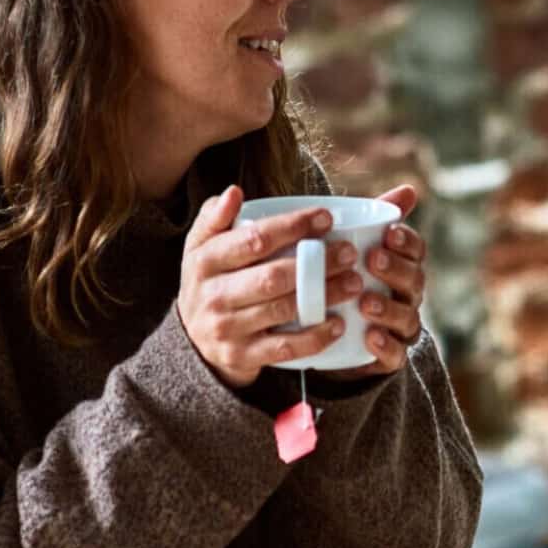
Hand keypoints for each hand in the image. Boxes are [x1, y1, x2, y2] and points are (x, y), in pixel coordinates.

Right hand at [178, 186, 346, 388]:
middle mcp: (212, 295)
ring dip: (324, 296)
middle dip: (317, 263)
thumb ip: (217, 216)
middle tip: (350, 253)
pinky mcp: (242, 356)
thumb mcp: (204, 245)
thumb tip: (234, 192)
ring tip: (354, 283)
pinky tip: (338, 323)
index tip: (327, 218)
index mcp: (205, 260)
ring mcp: (227, 328)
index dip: (293, 227)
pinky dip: (314, 337)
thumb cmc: (211, 279)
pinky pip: (284, 347)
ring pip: (283, 310)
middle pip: (273, 276)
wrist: (193, 338)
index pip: (255, 240)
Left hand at [320, 183, 426, 379]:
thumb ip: (377, 219)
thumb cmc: (352, 280)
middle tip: (374, 259)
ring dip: (388, 309)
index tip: (389, 232)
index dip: (406, 242)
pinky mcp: (388, 356)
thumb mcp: (356, 249)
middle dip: (396, 269)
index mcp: (403, 266)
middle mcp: (407, 296)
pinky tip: (370, 337)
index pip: (416, 251)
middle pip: (414, 281)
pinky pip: (395, 354)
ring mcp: (400, 327)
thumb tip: (409, 189)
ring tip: (366, 302)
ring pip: (406, 318)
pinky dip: (385, 346)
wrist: (336, 335)